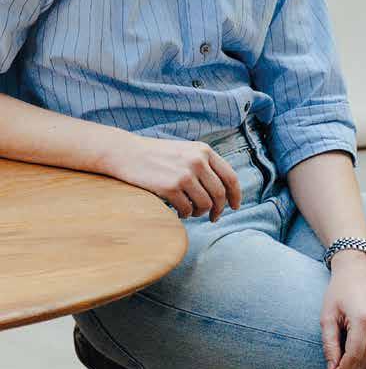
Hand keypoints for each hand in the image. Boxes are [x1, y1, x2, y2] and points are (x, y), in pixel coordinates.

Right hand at [106, 132, 241, 221]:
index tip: (235, 206)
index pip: (230, 177)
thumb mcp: (185, 151)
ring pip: (205, 204)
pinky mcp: (170, 187)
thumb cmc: (157, 155)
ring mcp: (184, 174)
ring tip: (191, 211)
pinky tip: (179, 210)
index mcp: (204, 151)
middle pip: (219, 194)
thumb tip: (223, 191)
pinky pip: (187, 209)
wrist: (127, 153)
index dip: (236, 195)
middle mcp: (197, 161)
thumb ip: (204, 165)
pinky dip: (185, 214)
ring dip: (200, 212)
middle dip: (219, 209)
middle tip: (213, 217)